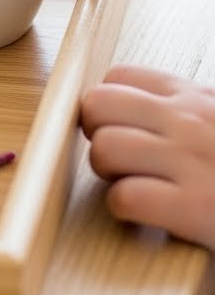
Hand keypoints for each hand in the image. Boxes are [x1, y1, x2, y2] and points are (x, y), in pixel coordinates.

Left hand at [81, 65, 214, 249]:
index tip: (119, 129)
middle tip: (118, 160)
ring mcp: (192, 162)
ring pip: (105, 148)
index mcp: (195, 97)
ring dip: (109, 174)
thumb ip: (185, 109)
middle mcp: (189, 120)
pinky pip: (126, 198)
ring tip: (132, 186)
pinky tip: (147, 216)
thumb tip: (131, 109)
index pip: (117, 78)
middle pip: (97, 104)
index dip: (108, 108)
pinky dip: (126, 210)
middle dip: (97, 133)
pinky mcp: (196, 208)